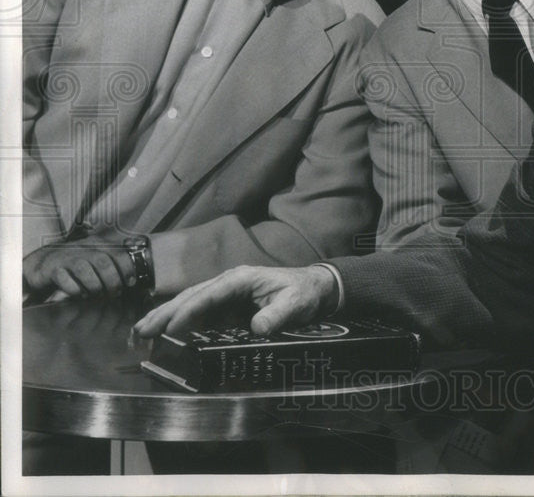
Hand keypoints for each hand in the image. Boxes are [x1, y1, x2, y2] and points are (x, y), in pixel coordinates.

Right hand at [23, 240, 134, 298]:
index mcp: (98, 244)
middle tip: (114, 293)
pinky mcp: (52, 269)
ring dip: (94, 287)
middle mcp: (83, 248)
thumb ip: (113, 264)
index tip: (130, 282)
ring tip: (97, 295)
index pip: (118, 253)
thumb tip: (132, 280)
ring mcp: (66, 257)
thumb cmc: (76, 264)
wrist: (44, 264)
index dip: (127, 269)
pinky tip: (80, 295)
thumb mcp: (96, 259)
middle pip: (103, 263)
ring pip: (85, 270)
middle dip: (112, 281)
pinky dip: (75, 290)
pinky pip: (65, 280)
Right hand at [132, 265, 337, 337]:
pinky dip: (176, 323)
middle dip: (165, 313)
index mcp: (241, 278)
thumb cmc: (304, 293)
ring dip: (164, 317)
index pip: (210, 293)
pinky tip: (161, 335)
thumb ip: (277, 314)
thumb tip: (258, 327)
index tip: (173, 326)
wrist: (313, 288)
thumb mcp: (296, 303)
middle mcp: (228, 283)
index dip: (190, 310)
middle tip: (141, 331)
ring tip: (139, 333)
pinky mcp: (224, 306)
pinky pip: (197, 314)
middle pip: (191, 296)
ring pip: (188, 303)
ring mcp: (224, 294)